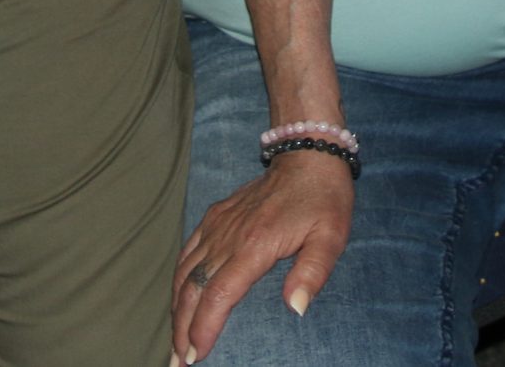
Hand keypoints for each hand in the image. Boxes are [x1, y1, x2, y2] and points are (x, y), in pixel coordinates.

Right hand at [171, 155, 352, 361]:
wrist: (307, 157)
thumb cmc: (323, 201)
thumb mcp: (331, 238)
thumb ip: (313, 273)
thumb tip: (295, 308)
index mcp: (255, 245)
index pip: (219, 294)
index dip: (203, 326)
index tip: (196, 354)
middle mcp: (228, 236)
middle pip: (194, 288)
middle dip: (181, 327)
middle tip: (177, 361)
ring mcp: (218, 225)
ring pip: (185, 272)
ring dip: (176, 308)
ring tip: (173, 340)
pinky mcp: (215, 217)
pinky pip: (188, 251)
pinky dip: (179, 279)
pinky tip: (178, 298)